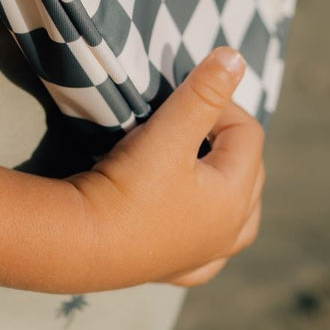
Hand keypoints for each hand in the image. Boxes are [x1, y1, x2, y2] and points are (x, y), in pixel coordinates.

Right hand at [69, 48, 265, 287]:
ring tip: (204, 168)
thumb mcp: (167, 132)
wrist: (82, 244)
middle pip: (248, 172)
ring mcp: (204, 257)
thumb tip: (235, 56)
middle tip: (190, 124)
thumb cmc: (128, 185)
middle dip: (226, 142)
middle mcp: (229, 232)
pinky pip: (208, 254)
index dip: (221, 105)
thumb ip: (202, 93)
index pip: (248, 133)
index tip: (185, 96)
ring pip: (239, 219)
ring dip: (228, 189)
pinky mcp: (175, 272)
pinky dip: (208, 234)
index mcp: (235, 197)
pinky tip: (193, 228)